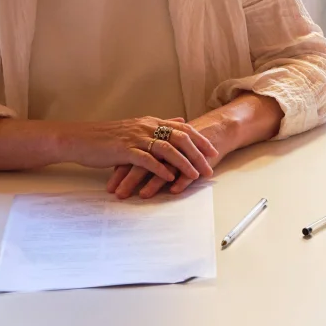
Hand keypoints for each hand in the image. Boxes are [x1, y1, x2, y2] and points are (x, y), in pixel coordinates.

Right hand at [60, 116, 217, 199]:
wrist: (79, 139)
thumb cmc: (108, 137)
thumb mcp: (137, 127)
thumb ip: (160, 125)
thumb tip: (181, 121)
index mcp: (151, 122)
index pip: (183, 129)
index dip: (200, 140)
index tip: (213, 152)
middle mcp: (146, 127)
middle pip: (180, 138)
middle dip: (198, 154)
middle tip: (210, 168)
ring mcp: (135, 138)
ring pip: (167, 148)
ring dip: (183, 163)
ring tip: (195, 175)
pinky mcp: (124, 150)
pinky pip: (146, 160)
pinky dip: (160, 169)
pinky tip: (169, 178)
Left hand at [105, 95, 284, 199]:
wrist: (215, 130)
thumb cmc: (185, 142)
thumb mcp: (163, 143)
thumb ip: (145, 152)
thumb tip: (125, 165)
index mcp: (156, 141)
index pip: (134, 156)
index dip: (121, 170)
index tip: (109, 186)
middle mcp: (166, 146)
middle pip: (145, 162)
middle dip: (130, 179)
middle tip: (118, 194)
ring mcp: (183, 152)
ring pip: (165, 167)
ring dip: (153, 182)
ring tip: (142, 195)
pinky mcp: (198, 158)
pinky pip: (189, 170)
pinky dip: (180, 180)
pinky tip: (172, 190)